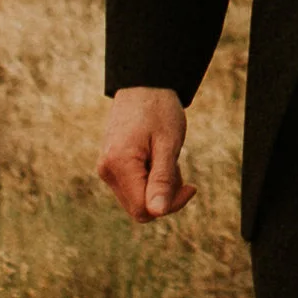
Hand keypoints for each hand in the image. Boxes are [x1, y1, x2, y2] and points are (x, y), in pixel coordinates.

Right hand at [99, 87, 195, 222]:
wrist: (144, 84)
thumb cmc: (159, 110)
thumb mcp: (168, 144)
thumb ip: (162, 179)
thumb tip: (157, 212)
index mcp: (118, 165)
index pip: (144, 209)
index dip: (170, 205)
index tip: (190, 186)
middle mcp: (107, 170)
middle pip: (139, 208)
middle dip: (164, 196)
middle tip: (178, 167)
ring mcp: (107, 168)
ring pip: (137, 198)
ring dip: (158, 186)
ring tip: (167, 157)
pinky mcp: (111, 165)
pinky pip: (133, 186)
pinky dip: (150, 179)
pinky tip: (158, 157)